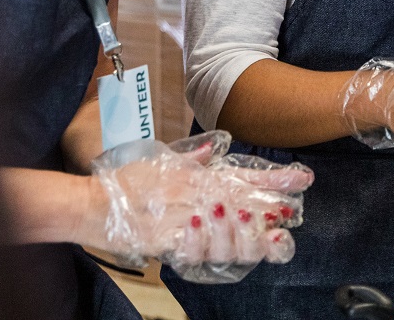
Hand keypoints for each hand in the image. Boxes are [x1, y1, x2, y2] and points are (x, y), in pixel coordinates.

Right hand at [90, 132, 313, 282]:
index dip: (276, 177)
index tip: (304, 178)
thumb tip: (217, 147)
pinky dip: (214, 244)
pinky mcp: (165, 237)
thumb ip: (193, 158)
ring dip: (250, 230)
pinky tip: (231, 245)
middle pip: (243, 198)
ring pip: (227, 224)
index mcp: (196, 175)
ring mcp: (180, 214)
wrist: (90, 203)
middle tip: (293, 212)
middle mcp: (193, 192)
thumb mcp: (161, 161)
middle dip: (273, 206)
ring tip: (270, 234)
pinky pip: (198, 245)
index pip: (243, 173)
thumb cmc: (123, 183)